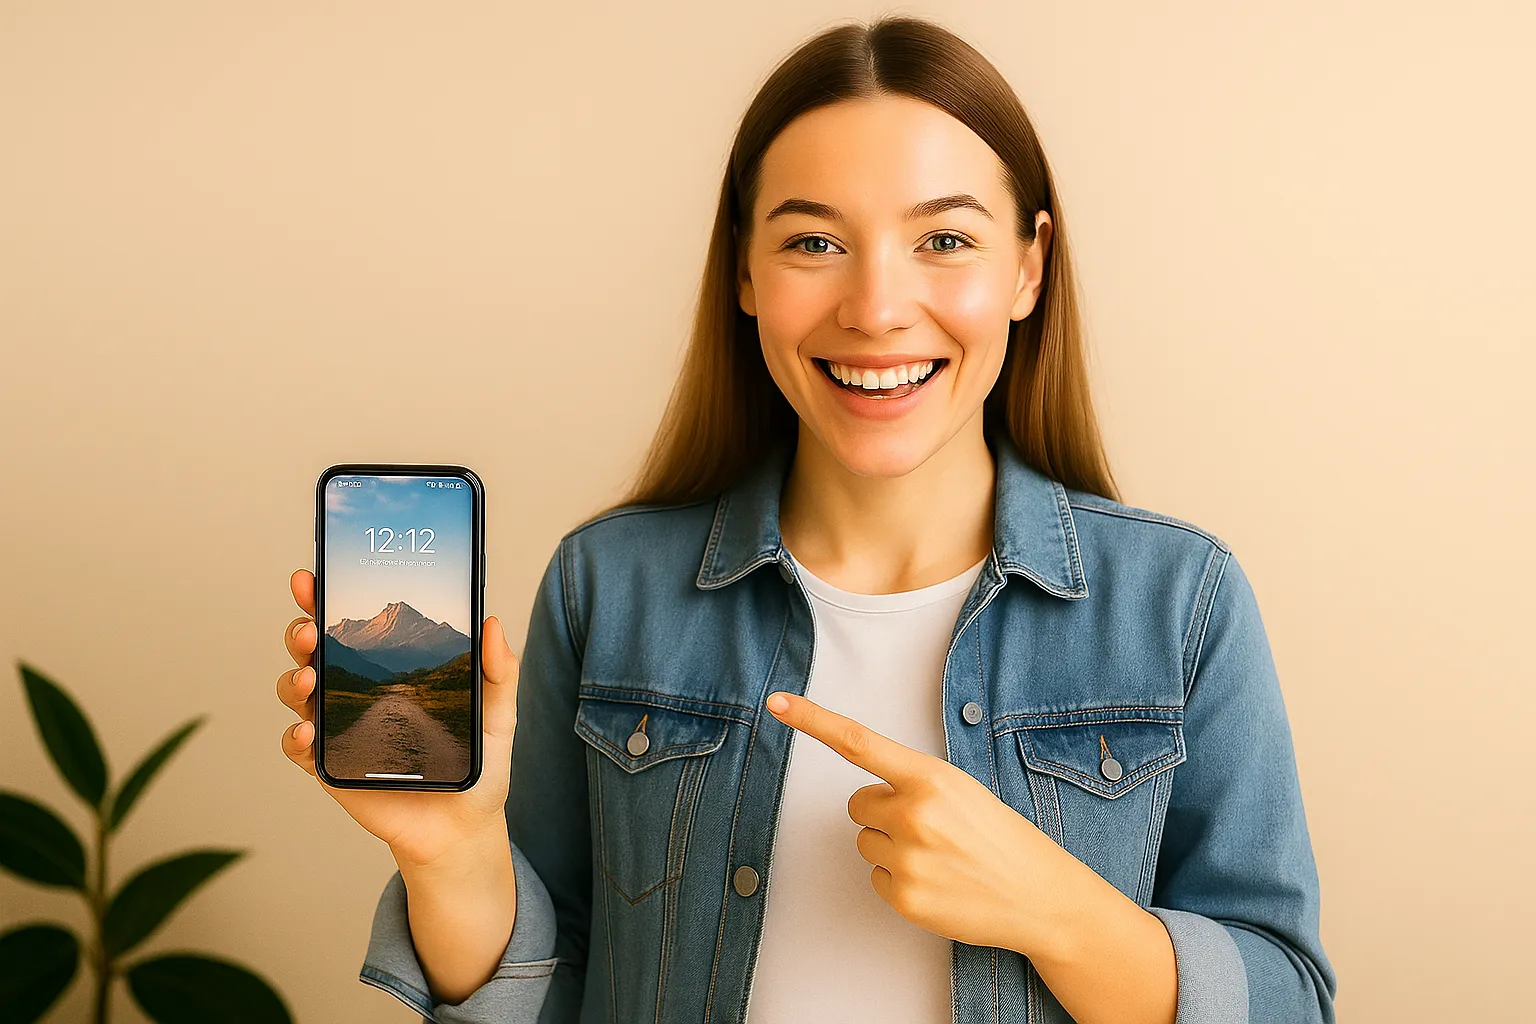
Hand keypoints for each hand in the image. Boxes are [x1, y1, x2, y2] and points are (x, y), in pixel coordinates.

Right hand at [276, 568, 516, 870]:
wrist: (463, 829)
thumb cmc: (477, 767)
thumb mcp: (497, 716)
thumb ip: (498, 673)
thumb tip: (493, 622)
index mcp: (388, 669)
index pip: (350, 625)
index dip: (325, 599)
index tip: (314, 578)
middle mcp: (356, 692)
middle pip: (312, 650)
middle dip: (300, 630)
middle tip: (309, 628)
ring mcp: (338, 729)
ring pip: (296, 692)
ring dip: (293, 679)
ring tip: (309, 678)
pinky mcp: (330, 769)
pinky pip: (298, 749)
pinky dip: (295, 737)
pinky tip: (309, 732)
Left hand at [765, 690, 1080, 954]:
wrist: (1040, 896)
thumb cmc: (1000, 837)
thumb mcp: (962, 791)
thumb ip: (913, 785)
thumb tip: (869, 796)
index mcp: (931, 777)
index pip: (858, 742)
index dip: (813, 720)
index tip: (777, 703)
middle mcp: (914, 813)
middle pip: (857, 804)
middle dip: (881, 813)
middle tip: (926, 828)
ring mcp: (908, 858)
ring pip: (865, 843)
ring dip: (891, 848)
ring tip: (939, 856)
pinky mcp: (906, 897)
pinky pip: (876, 879)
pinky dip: (899, 882)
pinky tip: (937, 882)